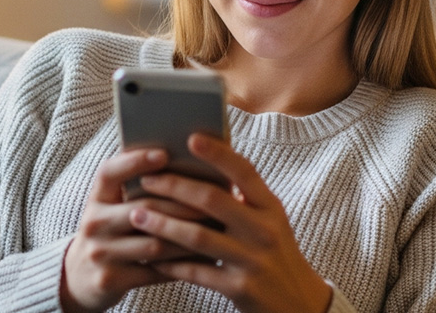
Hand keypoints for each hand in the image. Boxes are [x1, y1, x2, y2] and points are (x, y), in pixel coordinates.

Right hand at [61, 148, 213, 312]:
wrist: (81, 277)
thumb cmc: (111, 232)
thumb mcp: (113, 206)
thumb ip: (136, 186)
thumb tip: (184, 161)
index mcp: (97, 198)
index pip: (110, 172)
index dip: (136, 161)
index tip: (165, 153)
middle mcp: (93, 223)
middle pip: (145, 208)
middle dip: (185, 204)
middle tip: (217, 200)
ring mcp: (100, 253)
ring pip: (155, 243)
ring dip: (190, 237)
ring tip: (217, 229)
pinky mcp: (111, 279)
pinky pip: (155, 271)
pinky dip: (183, 264)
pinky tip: (204, 257)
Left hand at [130, 134, 333, 312]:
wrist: (299, 302)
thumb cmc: (276, 254)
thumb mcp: (271, 222)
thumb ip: (245, 199)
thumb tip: (207, 165)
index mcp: (271, 208)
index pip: (244, 171)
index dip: (218, 153)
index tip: (190, 138)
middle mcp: (264, 230)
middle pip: (213, 200)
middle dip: (175, 187)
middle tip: (147, 180)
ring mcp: (252, 260)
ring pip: (198, 236)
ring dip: (163, 224)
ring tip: (137, 215)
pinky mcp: (239, 288)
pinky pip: (196, 272)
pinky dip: (171, 263)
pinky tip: (153, 257)